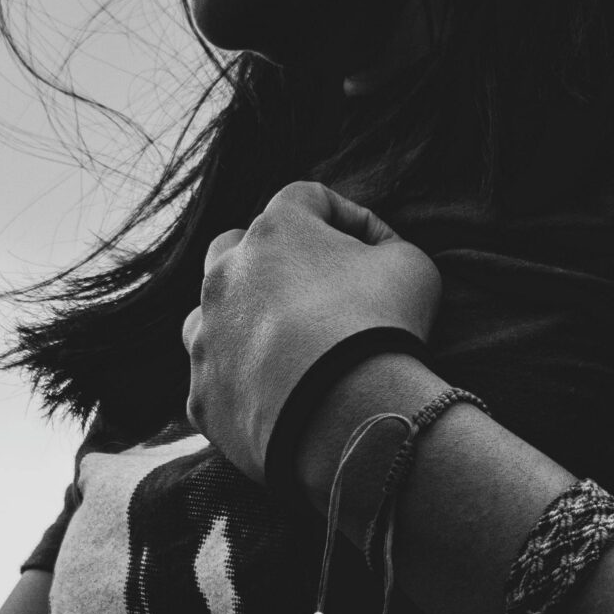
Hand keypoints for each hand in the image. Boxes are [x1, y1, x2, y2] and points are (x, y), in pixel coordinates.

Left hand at [183, 181, 442, 481]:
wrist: (350, 414)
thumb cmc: (383, 327)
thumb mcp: (411, 265)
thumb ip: (386, 246)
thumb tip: (374, 256)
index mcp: (275, 231)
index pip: (306, 199)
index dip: (345, 217)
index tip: (374, 250)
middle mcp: (225, 275)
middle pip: (234, 247)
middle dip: (270, 259)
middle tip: (311, 288)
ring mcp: (206, 335)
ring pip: (209, 314)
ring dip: (239, 320)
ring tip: (280, 344)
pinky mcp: (202, 393)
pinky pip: (217, 381)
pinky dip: (243, 384)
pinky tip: (278, 398)